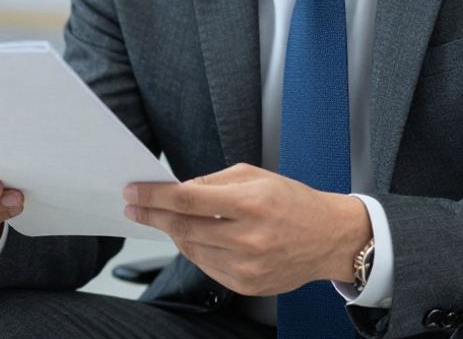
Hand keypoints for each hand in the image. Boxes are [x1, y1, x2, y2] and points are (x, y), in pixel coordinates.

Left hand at [123, 163, 370, 295]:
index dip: (154, 196)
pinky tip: (194, 236)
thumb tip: (175, 189)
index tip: (132, 192)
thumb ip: (211, 182)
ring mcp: (247, 266)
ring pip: (190, 249)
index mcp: (250, 203)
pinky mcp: (247, 285)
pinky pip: (206, 266)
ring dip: (172, 232)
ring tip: (165, 218)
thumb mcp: (254, 176)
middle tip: (134, 206)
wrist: (330, 238)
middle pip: (183, 227)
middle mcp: (248, 238)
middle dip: (153, 215)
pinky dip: (194, 250)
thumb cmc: (292, 201)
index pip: (187, 200)